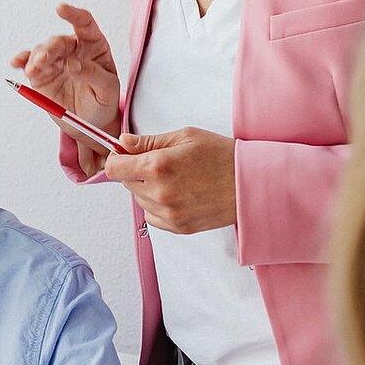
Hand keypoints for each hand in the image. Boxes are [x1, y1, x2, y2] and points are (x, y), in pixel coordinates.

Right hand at [10, 4, 120, 176]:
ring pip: (41, 51)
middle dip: (49, 49)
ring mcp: (55, 60)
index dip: (73, 14)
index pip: (84, 23)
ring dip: (35, 59)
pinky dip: (21, 61)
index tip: (60, 9)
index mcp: (94, 46)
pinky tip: (16, 62)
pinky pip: (28, 63)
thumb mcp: (108, 89)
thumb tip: (74, 64)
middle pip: (58, 41)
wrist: (90, 122)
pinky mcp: (41, 73)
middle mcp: (73, 49)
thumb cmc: (104, 101)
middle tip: (42, 61)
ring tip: (33, 70)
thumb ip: (93, 74)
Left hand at [104, 129, 236, 232]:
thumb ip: (148, 142)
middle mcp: (159, 193)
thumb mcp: (184, 137)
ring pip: (139, 200)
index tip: (126, 155)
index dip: (118, 158)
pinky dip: (158, 206)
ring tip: (175, 179)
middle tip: (162, 163)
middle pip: (125, 183)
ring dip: (148, 189)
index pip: (113, 168)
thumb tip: (123, 143)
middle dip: (136, 171)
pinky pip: (152, 216)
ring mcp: (168, 214)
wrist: (251, 184)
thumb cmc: (222, 156)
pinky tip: (179, 194)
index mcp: (158, 166)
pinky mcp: (177, 227)